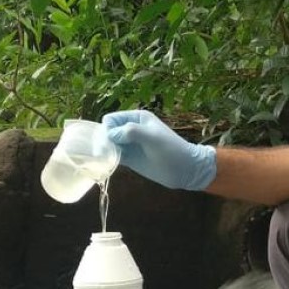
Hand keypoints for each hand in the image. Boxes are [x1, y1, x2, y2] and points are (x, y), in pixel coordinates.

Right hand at [102, 110, 216, 190]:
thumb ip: (132, 132)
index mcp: (137, 118)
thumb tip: (110, 134)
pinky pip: (113, 155)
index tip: (114, 141)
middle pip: (107, 131)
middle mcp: (131, 129)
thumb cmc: (171, 150)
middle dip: (104, 140)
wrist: (184, 170)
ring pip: (108, 144)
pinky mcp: (130, 158)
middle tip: (108, 153)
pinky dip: (109, 158)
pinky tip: (110, 164)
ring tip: (108, 159)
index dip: (109, 129)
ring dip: (105, 150)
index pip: (111, 119)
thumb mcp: (153, 138)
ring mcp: (130, 144)